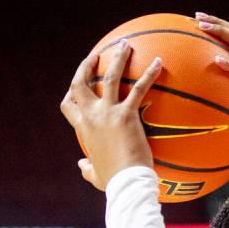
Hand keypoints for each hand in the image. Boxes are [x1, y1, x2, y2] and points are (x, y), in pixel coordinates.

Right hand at [60, 41, 160, 189]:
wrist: (127, 183)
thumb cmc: (114, 181)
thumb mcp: (95, 174)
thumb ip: (87, 167)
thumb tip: (81, 164)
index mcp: (83, 129)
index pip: (69, 105)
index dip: (72, 92)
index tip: (80, 82)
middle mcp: (91, 117)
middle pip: (80, 84)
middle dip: (87, 66)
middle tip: (97, 54)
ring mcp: (107, 114)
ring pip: (108, 78)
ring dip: (116, 58)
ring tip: (125, 44)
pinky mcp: (127, 115)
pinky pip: (139, 88)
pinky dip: (149, 74)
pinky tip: (160, 62)